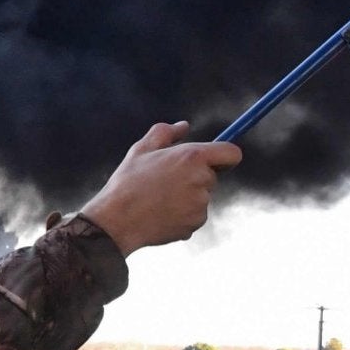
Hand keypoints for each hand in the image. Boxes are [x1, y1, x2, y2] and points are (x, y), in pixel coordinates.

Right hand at [76, 121, 240, 255]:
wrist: (118, 220)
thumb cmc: (128, 182)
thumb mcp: (142, 149)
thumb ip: (166, 132)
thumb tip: (183, 126)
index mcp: (192, 156)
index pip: (231, 153)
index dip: (226, 156)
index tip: (217, 161)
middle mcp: (202, 179)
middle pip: (212, 176)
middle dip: (195, 178)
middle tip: (166, 183)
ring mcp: (200, 203)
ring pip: (201, 197)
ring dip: (187, 198)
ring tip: (159, 200)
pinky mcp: (196, 223)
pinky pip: (194, 216)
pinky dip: (182, 216)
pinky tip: (161, 214)